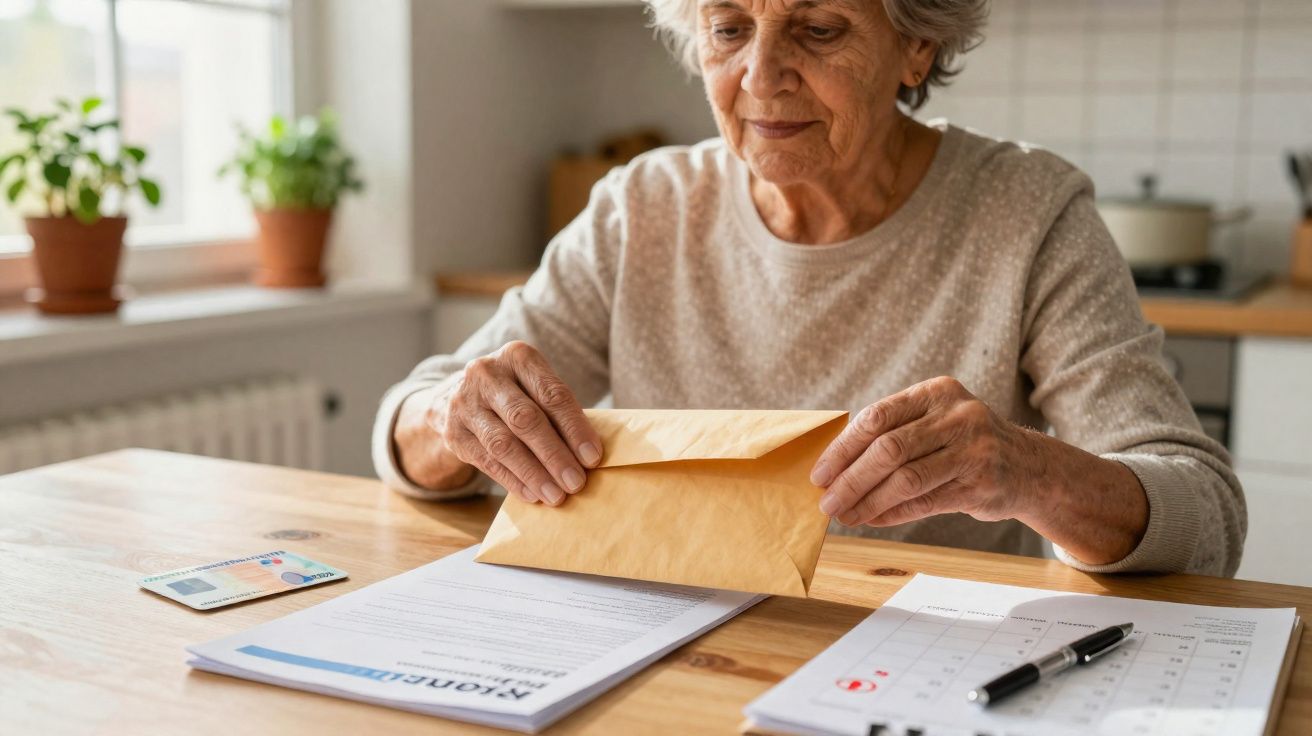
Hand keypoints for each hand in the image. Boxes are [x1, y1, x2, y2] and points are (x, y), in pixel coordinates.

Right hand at [425, 341, 602, 504]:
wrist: (457, 396)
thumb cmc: (515, 394)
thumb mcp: (534, 387)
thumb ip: (558, 412)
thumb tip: (589, 456)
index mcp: (517, 356)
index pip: (552, 394)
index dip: (574, 428)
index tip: (592, 458)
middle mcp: (486, 374)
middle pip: (526, 419)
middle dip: (555, 455)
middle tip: (577, 482)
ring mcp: (465, 403)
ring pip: (503, 444)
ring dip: (534, 473)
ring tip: (556, 495)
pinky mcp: (453, 432)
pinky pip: (487, 461)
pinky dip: (513, 480)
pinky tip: (533, 494)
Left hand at [810, 376, 1036, 527]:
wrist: (1029, 466)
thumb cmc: (963, 442)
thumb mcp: (935, 420)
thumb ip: (892, 432)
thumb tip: (834, 466)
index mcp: (936, 392)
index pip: (877, 417)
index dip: (843, 448)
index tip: (820, 473)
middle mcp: (958, 416)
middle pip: (889, 449)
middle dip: (850, 479)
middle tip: (827, 501)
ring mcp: (974, 450)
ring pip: (906, 479)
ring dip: (868, 501)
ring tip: (844, 516)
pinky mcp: (981, 485)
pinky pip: (925, 502)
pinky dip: (892, 513)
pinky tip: (872, 519)